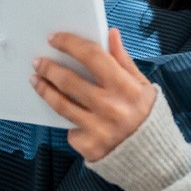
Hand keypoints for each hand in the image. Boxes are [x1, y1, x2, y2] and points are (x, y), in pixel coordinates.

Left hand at [30, 28, 155, 161]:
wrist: (154, 157)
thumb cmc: (148, 115)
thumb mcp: (142, 85)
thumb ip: (124, 59)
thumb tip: (111, 33)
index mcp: (126, 87)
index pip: (92, 56)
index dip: (70, 44)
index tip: (54, 38)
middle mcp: (111, 108)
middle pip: (70, 81)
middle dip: (49, 68)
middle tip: (38, 61)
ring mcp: (99, 129)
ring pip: (61, 104)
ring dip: (44, 89)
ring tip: (36, 80)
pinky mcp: (89, 147)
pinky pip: (69, 129)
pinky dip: (67, 120)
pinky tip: (64, 112)